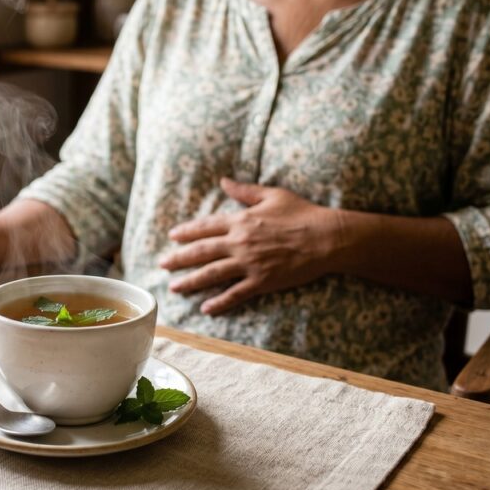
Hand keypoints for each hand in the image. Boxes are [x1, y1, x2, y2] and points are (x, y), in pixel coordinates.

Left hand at [160, 178, 341, 314]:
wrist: (327, 238)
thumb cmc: (302, 213)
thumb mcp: (272, 195)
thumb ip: (244, 191)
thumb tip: (223, 181)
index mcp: (241, 220)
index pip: (205, 227)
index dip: (186, 232)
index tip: (171, 236)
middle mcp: (240, 242)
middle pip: (201, 252)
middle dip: (179, 258)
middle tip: (162, 264)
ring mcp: (250, 264)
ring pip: (212, 274)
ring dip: (191, 282)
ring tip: (175, 288)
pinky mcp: (262, 281)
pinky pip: (236, 294)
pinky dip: (219, 302)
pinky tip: (206, 308)